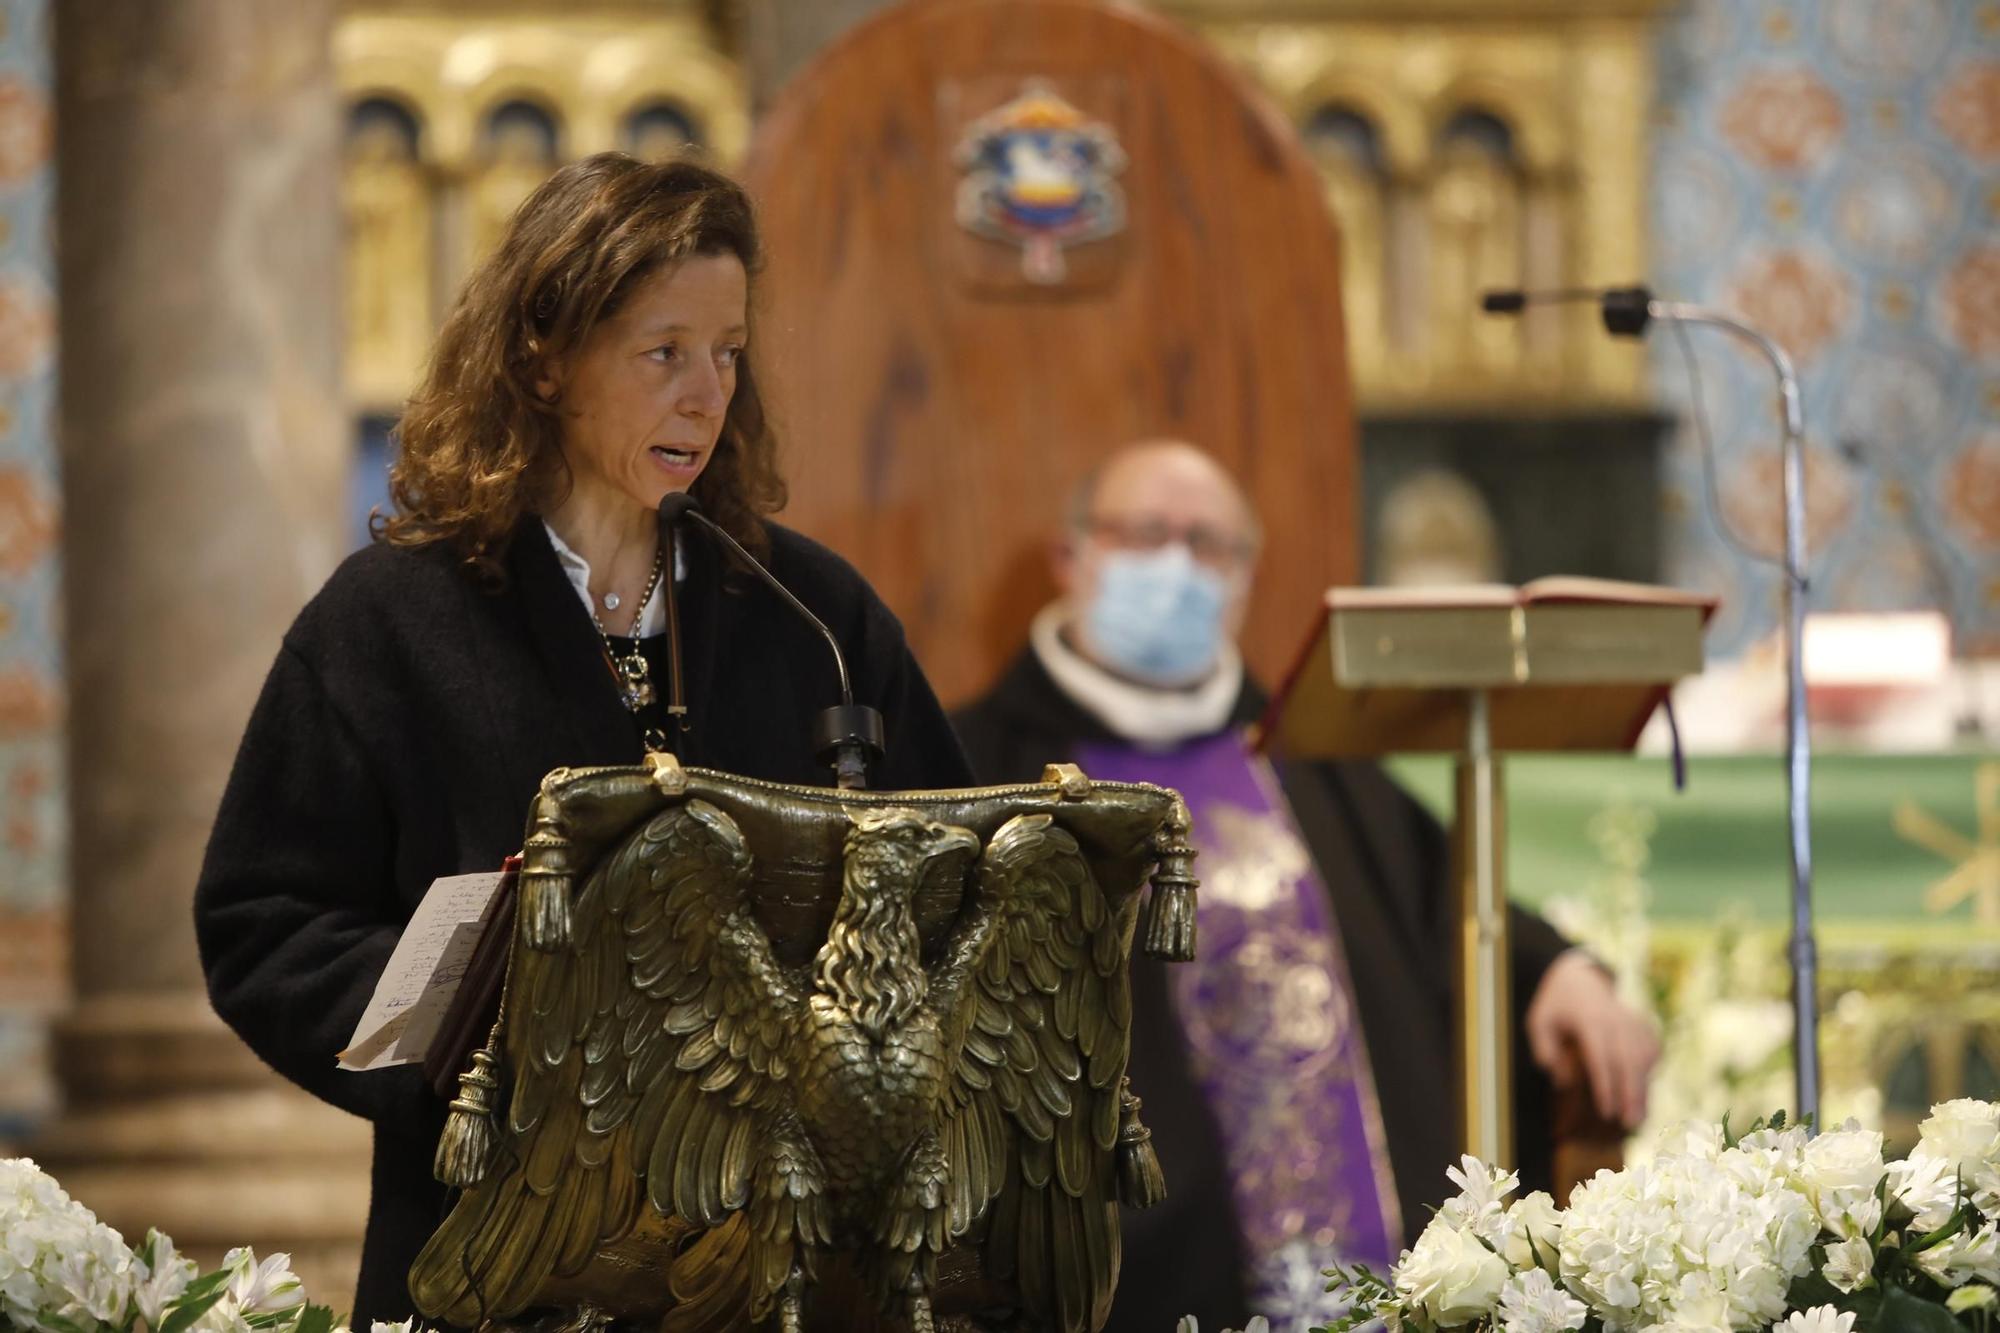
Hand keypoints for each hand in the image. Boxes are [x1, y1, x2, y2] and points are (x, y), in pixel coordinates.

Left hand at [1524, 950, 1659, 1128]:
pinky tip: (1645, 1090)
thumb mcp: (1539, 1022)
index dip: (1606, 1086)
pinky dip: (1651, 1070)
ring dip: (1644, 1088)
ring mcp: (1632, 1020)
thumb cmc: (1555, 1005)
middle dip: (1631, 1094)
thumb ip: (1544, 1049)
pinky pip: (1652, 1048)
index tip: (1606, 1112)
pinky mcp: (1642, 1023)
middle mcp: (1615, 1019)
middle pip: (1629, 1061)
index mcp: (1589, 1019)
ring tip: (1640, 1118)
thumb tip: (1561, 1080)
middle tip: (1631, 1124)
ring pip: (1644, 1058)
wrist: (1578, 976)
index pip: (1601, 1057)